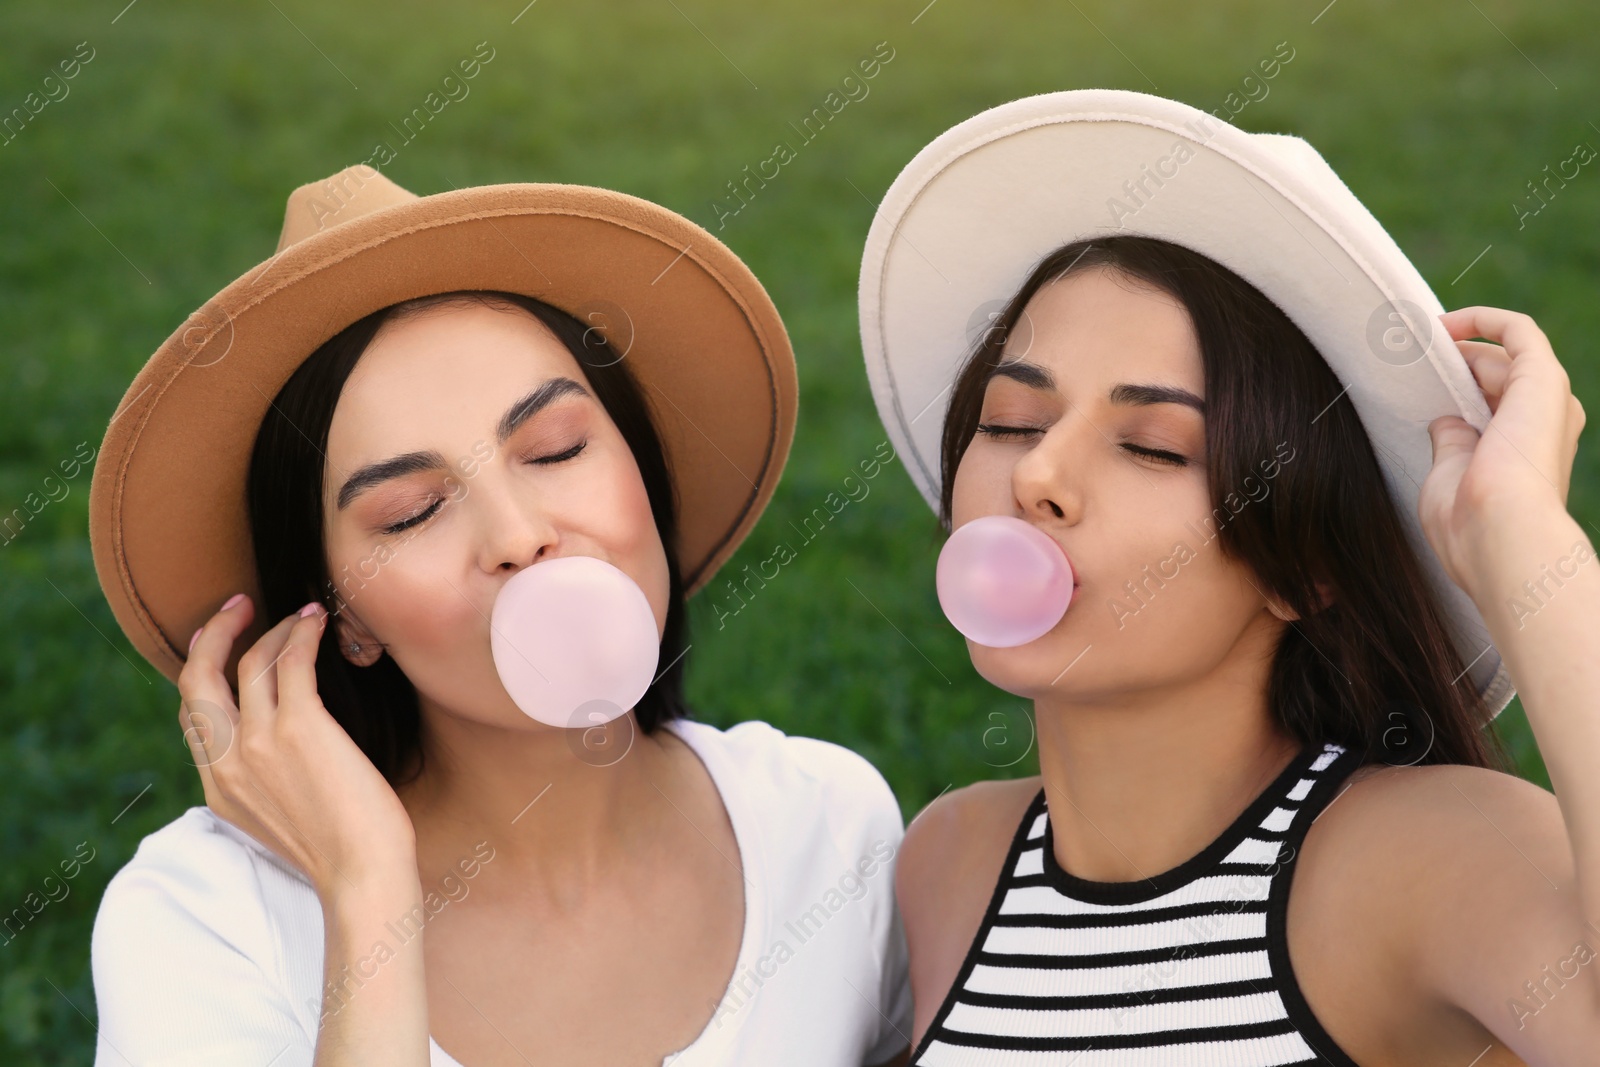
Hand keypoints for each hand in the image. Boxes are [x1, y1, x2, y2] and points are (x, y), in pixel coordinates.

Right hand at [178, 594, 416, 899]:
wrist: (363, 875)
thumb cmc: (342, 850)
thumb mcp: (281, 820)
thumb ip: (265, 784)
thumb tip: (281, 752)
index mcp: (219, 790)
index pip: (193, 717)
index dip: (206, 674)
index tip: (227, 647)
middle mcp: (228, 762)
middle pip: (197, 678)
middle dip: (213, 633)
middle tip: (237, 605)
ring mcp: (258, 743)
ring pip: (250, 662)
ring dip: (275, 627)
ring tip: (303, 614)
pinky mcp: (299, 727)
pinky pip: (290, 660)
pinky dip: (303, 632)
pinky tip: (319, 620)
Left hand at [1420, 306, 1585, 599]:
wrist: (1501, 536)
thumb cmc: (1468, 524)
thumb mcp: (1449, 476)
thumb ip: (1451, 443)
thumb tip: (1445, 419)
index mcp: (1523, 453)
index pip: (1490, 406)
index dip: (1453, 389)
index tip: (1412, 381)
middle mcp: (1544, 424)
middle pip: (1495, 378)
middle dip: (1451, 368)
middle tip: (1402, 362)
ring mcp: (1548, 401)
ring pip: (1502, 356)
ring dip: (1460, 348)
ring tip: (1413, 346)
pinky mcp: (1543, 379)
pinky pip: (1519, 330)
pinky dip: (1483, 320)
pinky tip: (1444, 323)